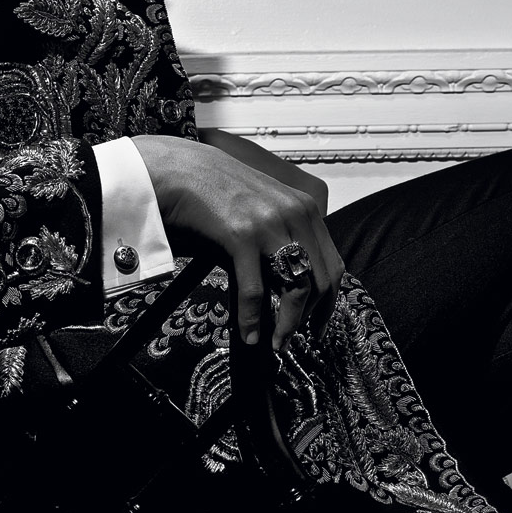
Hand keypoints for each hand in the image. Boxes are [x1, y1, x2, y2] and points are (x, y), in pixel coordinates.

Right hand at [131, 134, 342, 349]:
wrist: (178, 168)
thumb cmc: (214, 190)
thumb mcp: (261, 207)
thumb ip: (279, 236)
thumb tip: (285, 282)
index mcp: (304, 209)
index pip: (333, 264)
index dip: (329, 301)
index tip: (318, 323)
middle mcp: (295, 214)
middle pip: (322, 280)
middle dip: (312, 318)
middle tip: (298, 340)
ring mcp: (270, 224)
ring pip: (297, 288)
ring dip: (288, 324)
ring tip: (276, 343)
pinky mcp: (242, 235)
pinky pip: (254, 289)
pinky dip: (252, 318)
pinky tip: (248, 334)